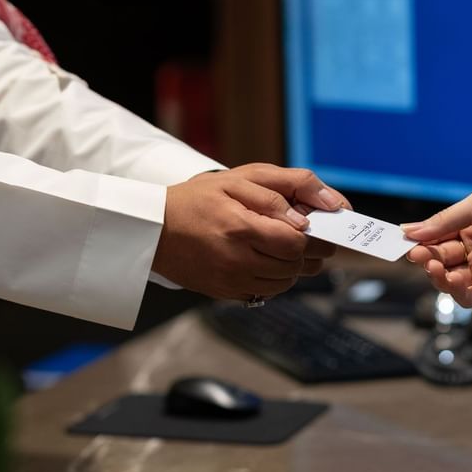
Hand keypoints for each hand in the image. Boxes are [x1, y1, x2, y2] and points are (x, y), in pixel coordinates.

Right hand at [153, 164, 349, 299]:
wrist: (154, 230)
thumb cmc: (196, 199)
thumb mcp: (238, 178)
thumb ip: (282, 189)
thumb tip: (318, 210)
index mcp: (241, 227)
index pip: (297, 241)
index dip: (312, 233)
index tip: (313, 223)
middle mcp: (237, 260)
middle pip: (296, 264)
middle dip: (307, 249)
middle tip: (302, 232)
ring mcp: (232, 281)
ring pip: (286, 281)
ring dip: (293, 264)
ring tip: (281, 244)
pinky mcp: (227, 293)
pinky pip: (267, 291)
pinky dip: (276, 277)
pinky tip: (266, 258)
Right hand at [402, 186, 471, 307]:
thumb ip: (444, 221)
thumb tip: (410, 231)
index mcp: (469, 227)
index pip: (435, 238)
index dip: (419, 241)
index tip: (402, 242)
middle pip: (439, 260)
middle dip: (425, 258)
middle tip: (418, 254)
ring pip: (449, 280)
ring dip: (437, 275)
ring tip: (433, 265)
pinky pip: (469, 297)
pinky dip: (456, 292)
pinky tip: (453, 279)